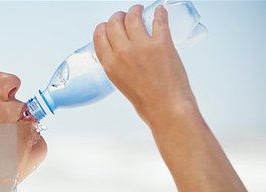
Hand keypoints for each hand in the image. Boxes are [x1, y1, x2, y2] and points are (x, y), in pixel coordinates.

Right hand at [93, 5, 197, 127]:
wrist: (166, 108)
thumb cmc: (146, 101)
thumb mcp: (121, 83)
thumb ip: (118, 66)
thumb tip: (121, 54)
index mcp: (110, 64)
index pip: (99, 35)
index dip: (103, 27)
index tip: (108, 26)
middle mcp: (123, 52)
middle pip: (114, 22)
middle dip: (118, 16)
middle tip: (125, 16)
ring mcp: (142, 46)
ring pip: (133, 16)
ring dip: (136, 10)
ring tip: (140, 10)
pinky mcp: (162, 43)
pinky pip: (159, 19)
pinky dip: (159, 12)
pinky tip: (160, 10)